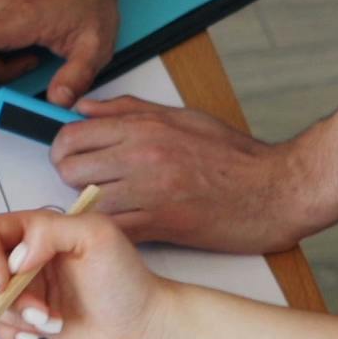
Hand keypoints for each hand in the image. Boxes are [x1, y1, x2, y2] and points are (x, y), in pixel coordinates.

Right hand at [0, 204, 179, 338]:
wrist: (145, 326)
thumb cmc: (127, 278)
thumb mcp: (96, 237)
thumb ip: (50, 231)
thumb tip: (15, 258)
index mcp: (37, 229)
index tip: (4, 281)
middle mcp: (27, 257)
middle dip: (4, 295)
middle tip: (39, 309)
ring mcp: (28, 288)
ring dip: (13, 316)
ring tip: (51, 322)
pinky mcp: (31, 317)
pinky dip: (12, 333)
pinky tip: (40, 337)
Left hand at [46, 96, 309, 252]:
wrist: (275, 190)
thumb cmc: (235, 156)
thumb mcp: (182, 117)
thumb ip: (128, 110)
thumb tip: (84, 108)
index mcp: (146, 127)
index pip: (74, 133)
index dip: (62, 147)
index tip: (69, 155)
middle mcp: (142, 156)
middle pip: (71, 168)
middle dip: (69, 177)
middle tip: (83, 183)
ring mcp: (150, 192)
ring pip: (86, 201)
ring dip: (86, 207)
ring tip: (100, 206)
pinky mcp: (161, 225)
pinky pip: (113, 229)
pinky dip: (107, 230)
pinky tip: (116, 226)